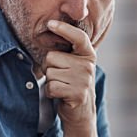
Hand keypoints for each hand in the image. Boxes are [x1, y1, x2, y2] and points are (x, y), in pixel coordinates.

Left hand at [42, 20, 100, 136]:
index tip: (50, 24)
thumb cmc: (71, 83)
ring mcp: (84, 79)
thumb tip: (49, 30)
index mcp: (87, 54)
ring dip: (50, 81)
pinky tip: (60, 95)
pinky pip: (52, 87)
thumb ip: (65, 52)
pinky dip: (50, 93)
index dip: (64, 29)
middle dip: (49, 68)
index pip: (78, 37)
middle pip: (52, 57)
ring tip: (61, 86)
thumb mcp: (73, 65)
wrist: (80, 112)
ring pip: (50, 73)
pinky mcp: (78, 93)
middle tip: (60, 77)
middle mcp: (88, 65)